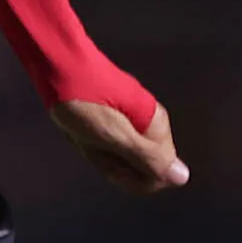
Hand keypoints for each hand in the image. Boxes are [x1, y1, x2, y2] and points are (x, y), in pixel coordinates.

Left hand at [53, 98, 189, 193]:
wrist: (58, 64)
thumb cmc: (84, 101)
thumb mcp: (115, 135)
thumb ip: (149, 158)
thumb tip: (183, 178)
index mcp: (157, 126)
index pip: (161, 173)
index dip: (133, 178)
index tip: (109, 164)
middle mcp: (150, 123)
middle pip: (141, 167)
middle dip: (114, 166)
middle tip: (94, 146)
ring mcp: (131, 119)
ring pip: (121, 157)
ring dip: (100, 155)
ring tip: (85, 136)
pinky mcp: (114, 116)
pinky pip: (108, 143)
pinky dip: (92, 144)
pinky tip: (80, 132)